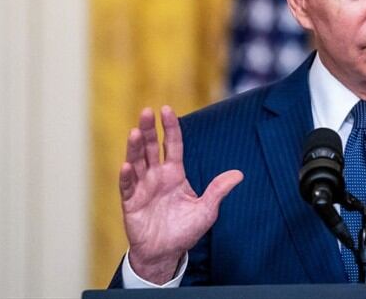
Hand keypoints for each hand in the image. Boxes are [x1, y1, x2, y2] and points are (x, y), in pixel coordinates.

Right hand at [119, 106, 243, 283]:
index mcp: (174, 174)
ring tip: (135, 132)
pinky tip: (127, 166)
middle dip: (149, 130)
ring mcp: (142, 188)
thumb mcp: (206, 209)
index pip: (172, 145)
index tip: (167, 110)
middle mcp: (156, 176)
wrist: (166, 254)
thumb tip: (239, 174)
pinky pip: (127, 187)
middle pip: (151, 148)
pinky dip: (126, 177)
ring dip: (135, 148)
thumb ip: (218, 190)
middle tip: (147, 111)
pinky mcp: (131, 203)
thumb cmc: (184, 230)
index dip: (170, 128)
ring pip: (136, 162)